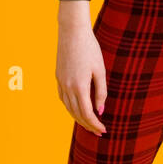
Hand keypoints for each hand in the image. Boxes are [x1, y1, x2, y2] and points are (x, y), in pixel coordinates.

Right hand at [56, 17, 107, 135]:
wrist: (72, 31)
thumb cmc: (90, 49)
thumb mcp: (100, 70)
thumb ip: (101, 92)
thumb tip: (100, 110)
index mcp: (80, 87)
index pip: (87, 114)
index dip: (95, 124)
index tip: (104, 130)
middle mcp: (67, 87)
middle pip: (77, 114)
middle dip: (88, 125)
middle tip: (98, 132)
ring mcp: (61, 82)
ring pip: (68, 108)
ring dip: (78, 118)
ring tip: (88, 124)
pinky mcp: (58, 77)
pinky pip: (63, 98)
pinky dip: (70, 107)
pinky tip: (77, 109)